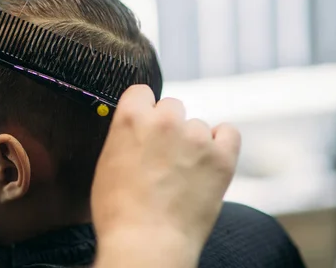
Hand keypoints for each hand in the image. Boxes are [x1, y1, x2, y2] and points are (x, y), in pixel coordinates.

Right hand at [92, 85, 240, 266]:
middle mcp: (165, 120)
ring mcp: (196, 137)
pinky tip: (209, 160)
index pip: (142, 92)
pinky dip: (221, 143)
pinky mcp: (222, 157)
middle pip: (172, 106)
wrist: (147, 243)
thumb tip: (137, 130)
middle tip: (164, 155)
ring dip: (192, 142)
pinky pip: (228, 133)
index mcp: (132, 118)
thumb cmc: (119, 212)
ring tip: (183, 173)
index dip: (143, 109)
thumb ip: (124, 136)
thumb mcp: (107, 163)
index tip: (145, 124)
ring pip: (197, 125)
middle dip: (168, 125)